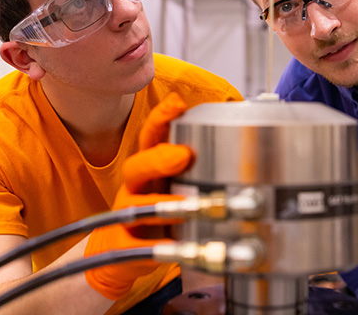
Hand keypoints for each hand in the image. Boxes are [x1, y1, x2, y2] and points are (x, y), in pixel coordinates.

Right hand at [84, 93, 193, 299]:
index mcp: (148, 168)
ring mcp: (126, 215)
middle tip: (182, 154)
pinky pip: (136, 246)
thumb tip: (237, 139)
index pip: (150, 136)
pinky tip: (173, 243)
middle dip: (159, 158)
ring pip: (137, 205)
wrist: (120, 255)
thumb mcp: (173, 184)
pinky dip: (155, 245)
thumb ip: (193, 165)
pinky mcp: (122, 246)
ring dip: (161, 202)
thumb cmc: (156, 212)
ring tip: (185, 202)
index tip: (177, 101)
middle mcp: (134, 187)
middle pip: (137, 166)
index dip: (161, 118)